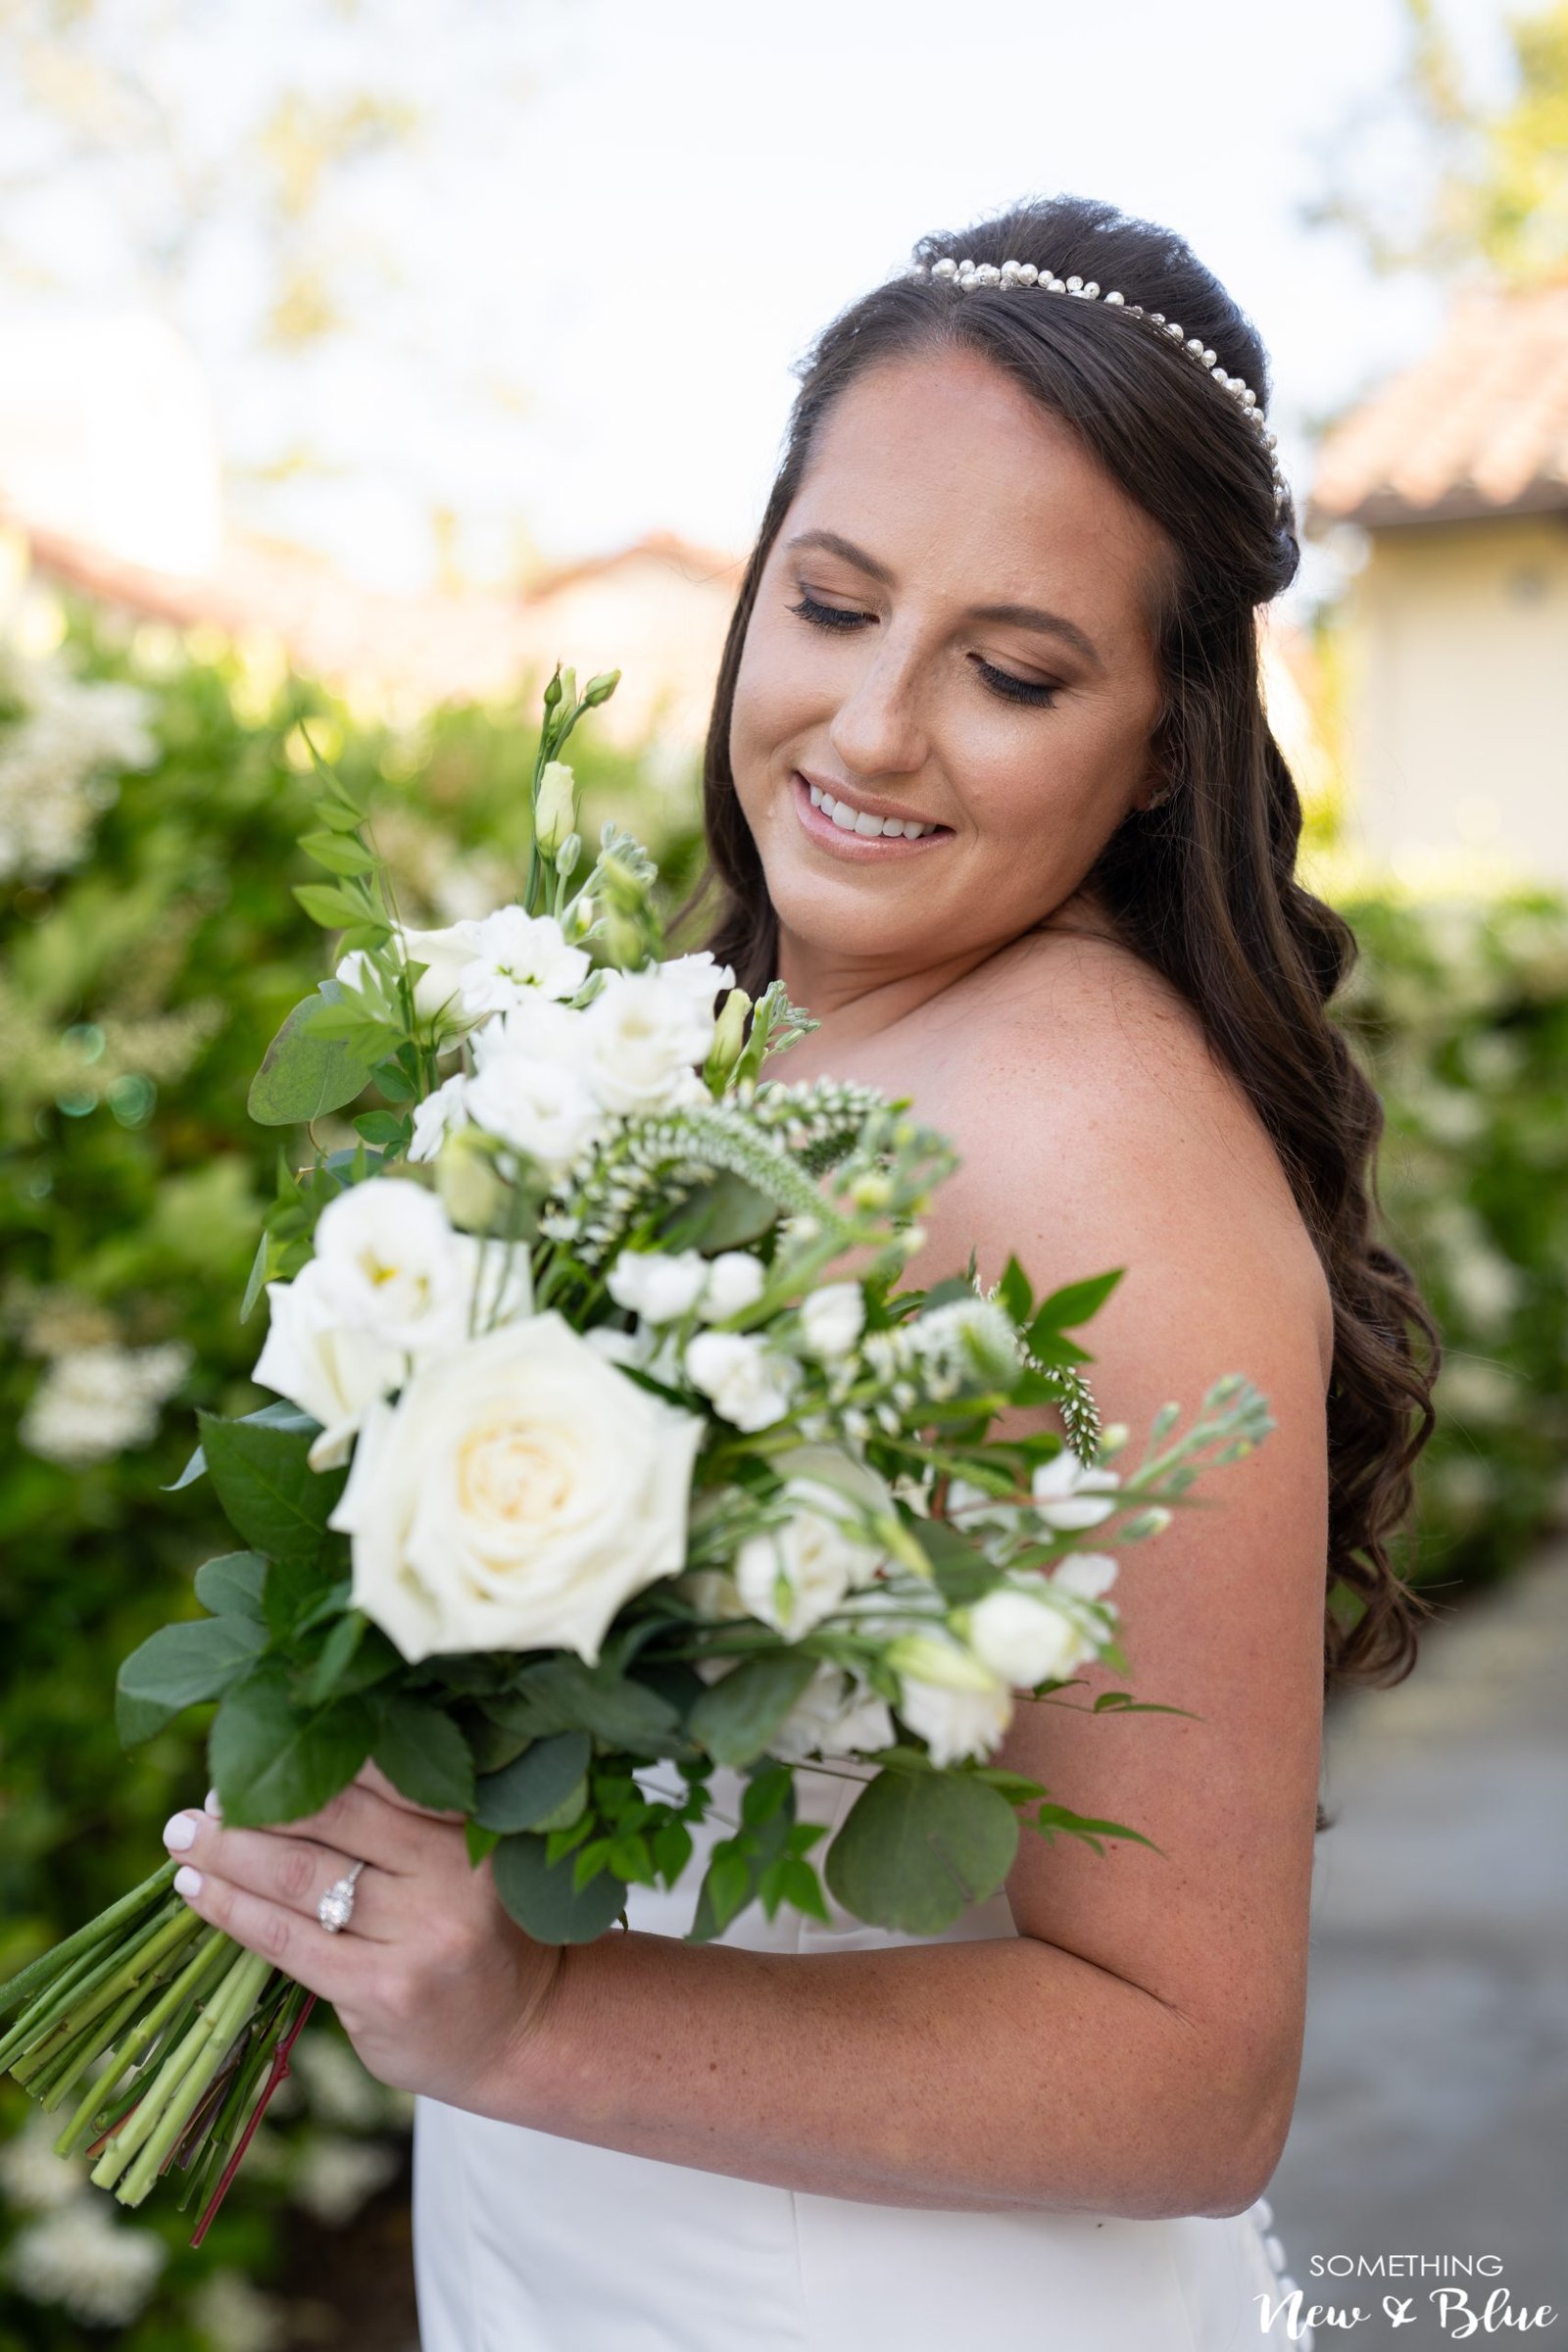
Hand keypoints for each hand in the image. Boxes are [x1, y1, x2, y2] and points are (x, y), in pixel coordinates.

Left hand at [162, 1763, 563, 2110]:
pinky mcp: (383, 1988)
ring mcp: (420, 1932)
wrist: (523, 2031)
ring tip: (184, 1837)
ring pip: (301, 1876)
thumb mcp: (461, 1858)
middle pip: (332, 1815)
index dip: (309, 1755)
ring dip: (229, 1852)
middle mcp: (452, 1868)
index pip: (378, 1770)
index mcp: (471, 1821)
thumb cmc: (476, 1932)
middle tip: (206, 1797)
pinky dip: (232, 1910)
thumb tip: (283, 1774)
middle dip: (256, 1801)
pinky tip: (196, 1891)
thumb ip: (399, 1820)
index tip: (254, 1750)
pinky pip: (288, 1940)